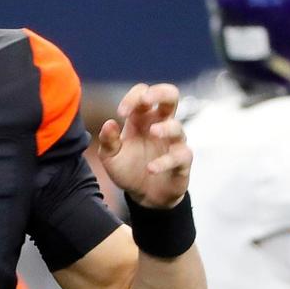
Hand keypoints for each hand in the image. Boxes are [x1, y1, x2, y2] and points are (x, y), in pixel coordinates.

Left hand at [97, 82, 191, 208]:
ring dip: (166, 128)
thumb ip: (107, 140)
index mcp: (141, 118)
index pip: (143, 94)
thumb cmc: (127, 169)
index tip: (121, 112)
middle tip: (146, 100)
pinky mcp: (182, 161)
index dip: (134, 98)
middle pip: (171, 96)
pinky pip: (180, 156)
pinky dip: (166, 161)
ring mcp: (174, 142)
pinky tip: (151, 168)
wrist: (143, 196)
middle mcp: (160, 125)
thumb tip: (110, 123)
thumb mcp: (110, 156)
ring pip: (177, 127)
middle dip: (160, 92)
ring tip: (153, 132)